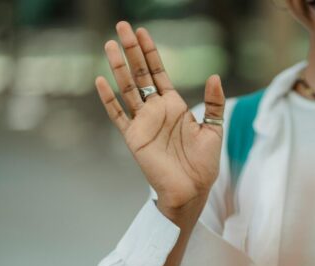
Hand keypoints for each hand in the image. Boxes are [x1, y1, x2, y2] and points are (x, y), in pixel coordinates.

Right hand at [96, 21, 224, 217]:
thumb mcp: (214, 129)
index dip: (150, 53)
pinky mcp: (133, 137)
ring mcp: (143, 123)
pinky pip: (117, 115)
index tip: (143, 32)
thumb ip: (214, 103)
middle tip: (122, 26)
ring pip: (126, 89)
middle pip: (140, 74)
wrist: (192, 190)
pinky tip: (100, 81)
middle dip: (132, 50)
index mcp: (174, 106)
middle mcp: (156, 111)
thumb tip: (215, 76)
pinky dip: (108, 99)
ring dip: (118, 67)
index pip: (159, 73)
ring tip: (110, 44)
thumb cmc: (203, 164)